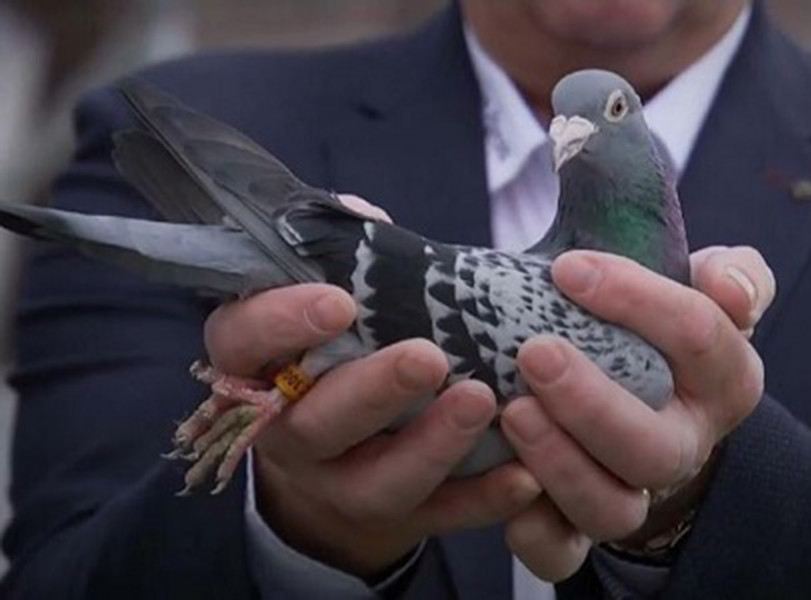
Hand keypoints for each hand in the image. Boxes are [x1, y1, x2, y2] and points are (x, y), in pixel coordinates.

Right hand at [204, 195, 540, 577]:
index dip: (282, 323)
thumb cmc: (339, 346)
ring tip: (485, 400)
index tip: (339, 302)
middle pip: (314, 423)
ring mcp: (338, 482)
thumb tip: (370, 220)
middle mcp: (289, 431)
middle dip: (372, 391)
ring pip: (376, 481)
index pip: (243, 343)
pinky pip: (436, 516)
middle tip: (427, 357)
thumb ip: (347, 258)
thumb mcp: (328, 296)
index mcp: (259, 366)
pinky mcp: (393, 517)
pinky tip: (527, 475)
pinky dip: (482, 499)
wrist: (338, 449)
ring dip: (432, 445)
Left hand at [500, 245, 774, 579]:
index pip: (699, 338)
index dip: (637, 300)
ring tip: (513, 411)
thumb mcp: (702, 291)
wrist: (644, 398)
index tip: (569, 269)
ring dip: (560, 464)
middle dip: (592, 403)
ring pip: (610, 507)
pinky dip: (535, 533)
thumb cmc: (658, 333)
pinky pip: (563, 553)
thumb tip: (729, 287)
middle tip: (535, 354)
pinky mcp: (582, 525)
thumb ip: (733, 277)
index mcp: (722, 380)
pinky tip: (505, 485)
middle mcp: (683, 446)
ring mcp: (634, 493)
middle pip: (654, 446)